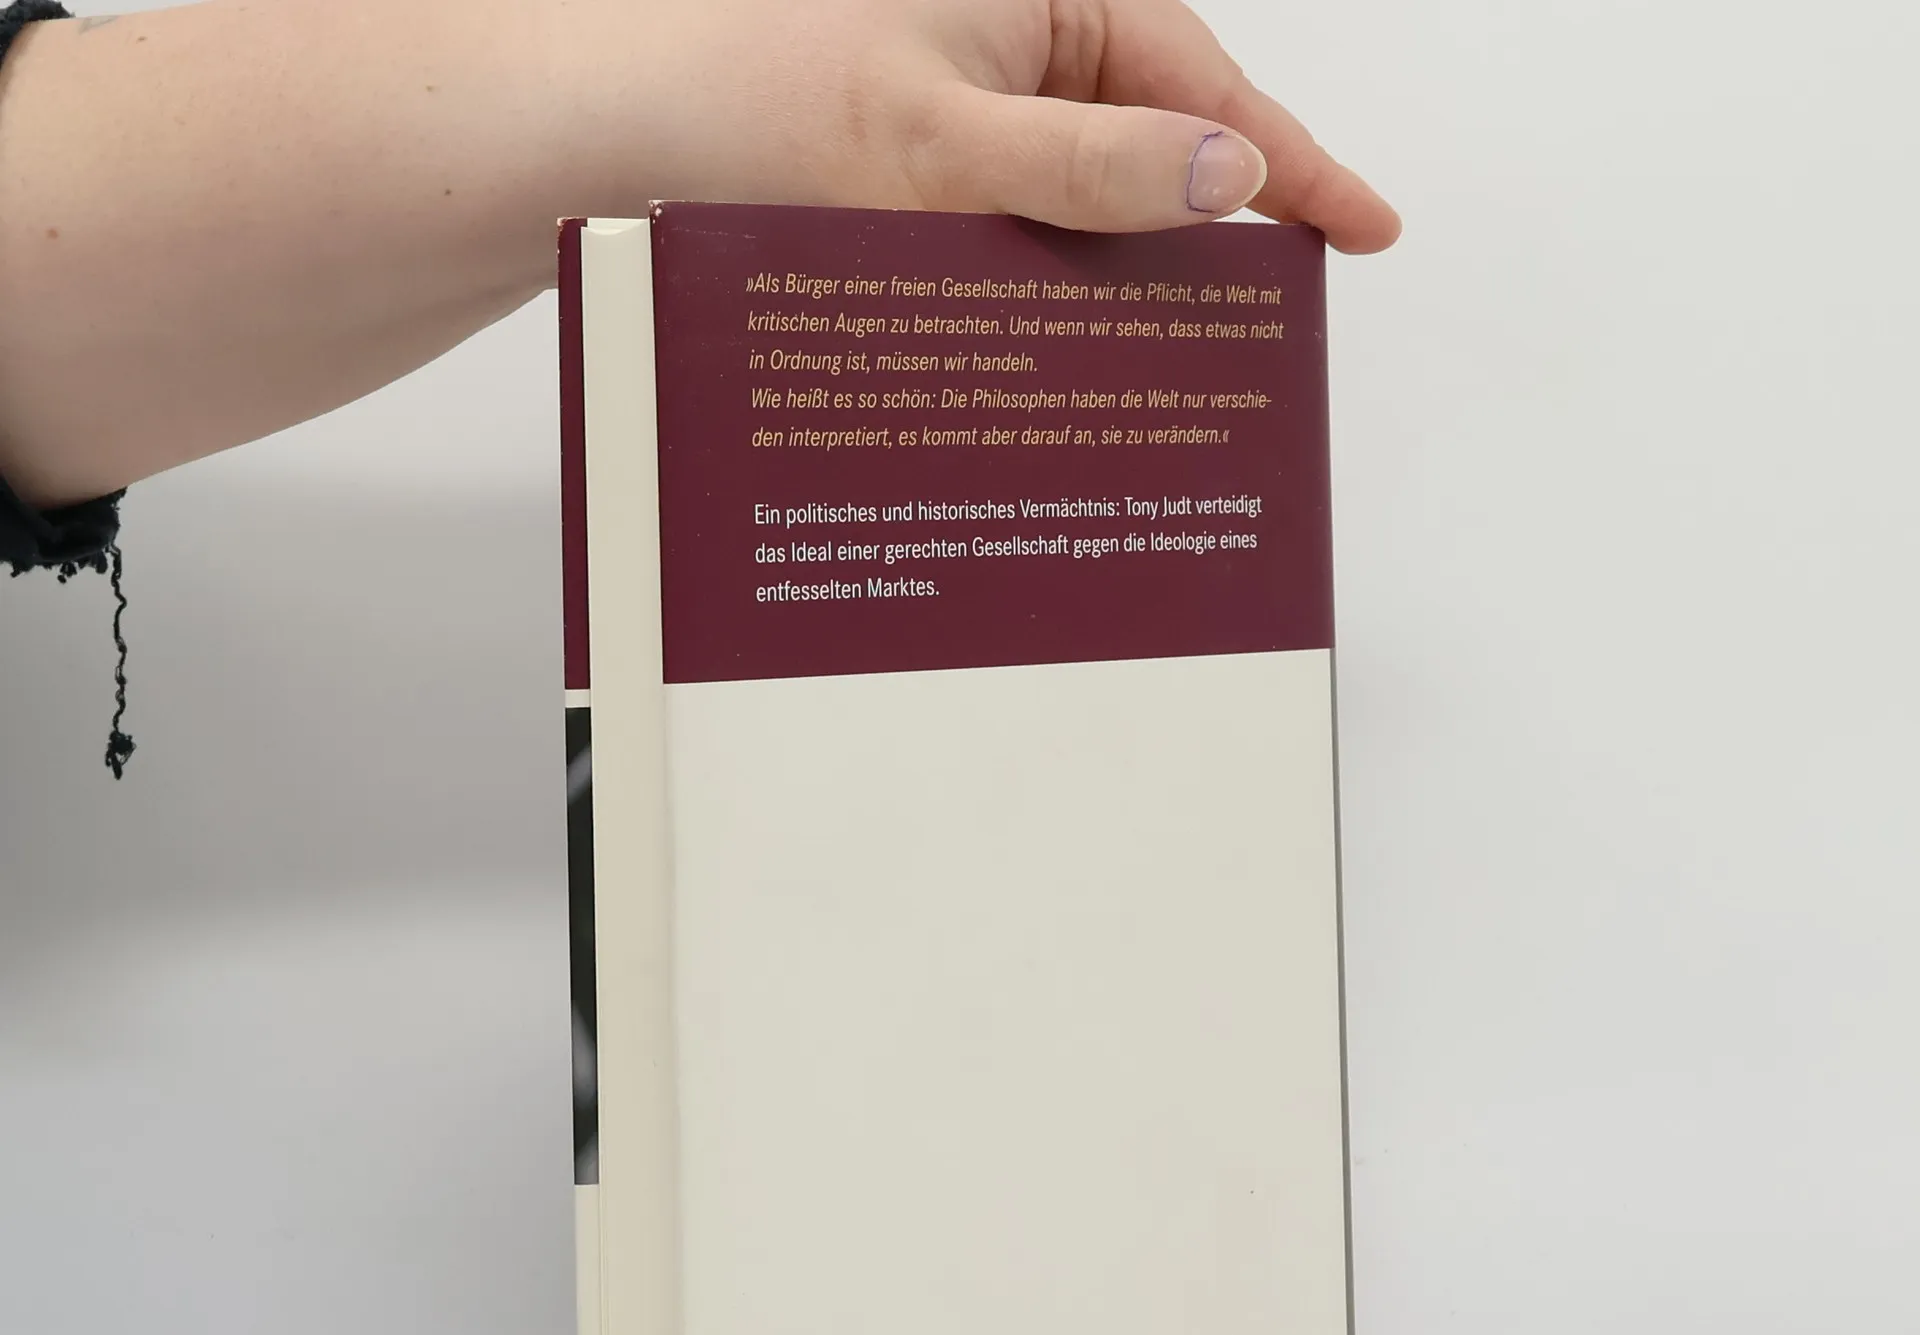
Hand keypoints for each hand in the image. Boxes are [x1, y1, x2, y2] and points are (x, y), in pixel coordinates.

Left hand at [0, 0, 1395, 505]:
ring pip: (1059, 204)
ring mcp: (923, 104)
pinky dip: (1012, 299)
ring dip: (1097, 288)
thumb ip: (1088, 162)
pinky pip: (980, 237)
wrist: (544, 130)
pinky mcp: (868, 171)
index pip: (1197, 82)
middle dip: (1198, 243)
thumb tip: (1226, 176)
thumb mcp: (928, 136)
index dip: (1287, 167)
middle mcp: (982, 32)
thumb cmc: (714, 94)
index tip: (1363, 237)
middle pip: (1140, 145)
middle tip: (1251, 350)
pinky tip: (1026, 365)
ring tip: (1144, 386)